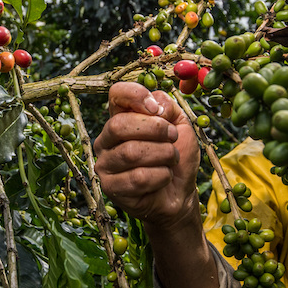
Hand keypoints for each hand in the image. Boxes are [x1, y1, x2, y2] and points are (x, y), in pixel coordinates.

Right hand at [93, 81, 199, 229]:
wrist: (181, 192)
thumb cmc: (177, 157)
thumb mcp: (181, 125)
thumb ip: (168, 108)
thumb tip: (154, 107)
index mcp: (121, 118)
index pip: (116, 94)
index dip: (136, 95)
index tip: (157, 109)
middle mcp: (107, 139)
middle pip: (119, 125)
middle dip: (155, 130)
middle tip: (173, 138)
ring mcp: (105, 164)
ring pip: (131, 153)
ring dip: (163, 155)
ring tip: (171, 160)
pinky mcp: (110, 187)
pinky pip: (137, 178)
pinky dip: (160, 176)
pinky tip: (164, 178)